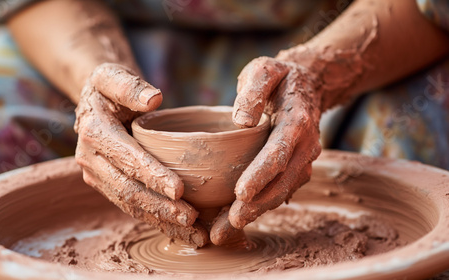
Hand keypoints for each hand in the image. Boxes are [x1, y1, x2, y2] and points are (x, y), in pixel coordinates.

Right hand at [74, 63, 208, 246]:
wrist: (94, 103)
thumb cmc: (109, 87)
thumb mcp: (112, 75)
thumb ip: (128, 85)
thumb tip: (153, 99)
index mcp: (94, 132)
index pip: (126, 158)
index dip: (152, 175)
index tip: (178, 188)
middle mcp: (91, 159)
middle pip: (128, 189)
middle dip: (160, 206)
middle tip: (191, 217)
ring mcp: (98, 176)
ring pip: (131, 204)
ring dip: (162, 220)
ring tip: (194, 232)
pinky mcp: (108, 186)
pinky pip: (132, 207)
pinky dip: (157, 221)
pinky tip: (182, 231)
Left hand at [211, 56, 321, 244]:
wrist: (306, 85)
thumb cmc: (279, 77)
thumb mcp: (265, 70)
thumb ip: (254, 89)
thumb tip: (241, 120)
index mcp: (297, 121)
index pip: (279, 151)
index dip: (261, 173)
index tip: (241, 192)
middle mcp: (305, 146)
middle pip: (282, 181)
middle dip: (257, 205)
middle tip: (230, 223)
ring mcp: (302, 160)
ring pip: (282, 192)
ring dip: (256, 213)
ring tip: (225, 231)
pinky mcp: (294, 169)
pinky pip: (279, 191)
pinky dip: (259, 207)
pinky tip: (233, 221)